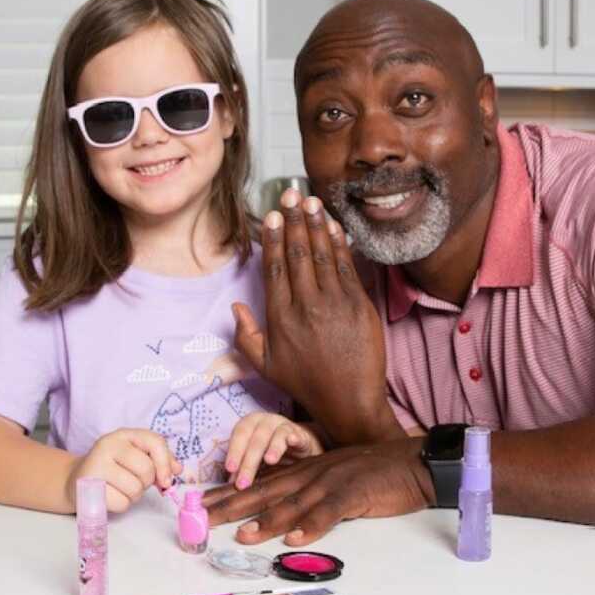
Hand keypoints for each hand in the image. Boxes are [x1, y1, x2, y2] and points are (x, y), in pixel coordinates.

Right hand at [65, 428, 181, 513]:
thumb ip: (159, 459)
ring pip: (135, 489)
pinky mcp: (88, 488)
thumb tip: (178, 469)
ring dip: (134, 495)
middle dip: (147, 482)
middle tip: (136, 481)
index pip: (155, 442)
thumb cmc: (113, 467)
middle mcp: (108, 445)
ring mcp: (96, 465)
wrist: (76, 480)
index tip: (167, 480)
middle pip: (146, 469)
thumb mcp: (136, 455)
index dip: (166, 463)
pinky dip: (122, 504)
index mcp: (124, 434)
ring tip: (122, 488)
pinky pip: (122, 503)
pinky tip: (111, 496)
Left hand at [203, 437, 434, 545]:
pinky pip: (330, 512)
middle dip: (233, 505)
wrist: (412, 462)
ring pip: (294, 503)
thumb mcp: (335, 476)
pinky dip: (313, 525)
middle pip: (266, 491)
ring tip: (243, 534)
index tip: (203, 503)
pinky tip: (296, 540)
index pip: (261, 483)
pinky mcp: (354, 493)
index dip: (231, 493)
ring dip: (268, 520)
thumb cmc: (375, 472)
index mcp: (306, 471)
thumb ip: (310, 492)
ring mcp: (332, 482)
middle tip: (204, 518)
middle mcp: (312, 474)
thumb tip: (285, 517)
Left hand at [225, 413, 323, 489]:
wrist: (296, 446)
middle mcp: (267, 421)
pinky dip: (294, 438)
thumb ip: (242, 468)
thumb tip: (230, 485)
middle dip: (249, 461)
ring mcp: (285, 426)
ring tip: (269, 461)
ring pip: (278, 435)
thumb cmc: (268, 450)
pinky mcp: (301, 434)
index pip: (240, 434)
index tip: (230, 469)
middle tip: (244, 483)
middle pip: (257, 439)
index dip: (234, 450)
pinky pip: (297, 435)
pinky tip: (292, 441)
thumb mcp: (253, 458)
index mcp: (250, 423)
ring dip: (273, 447)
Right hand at [232, 189, 402, 444]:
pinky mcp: (358, 304)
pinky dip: (340, 244)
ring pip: (323, 254)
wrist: (350, 400)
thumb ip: (246, 335)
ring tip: (311, 201)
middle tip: (291, 194)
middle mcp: (305, 305)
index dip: (274, 238)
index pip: (275, 267)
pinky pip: (347, 266)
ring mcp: (335, 302)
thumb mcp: (265, 365)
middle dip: (294, 220)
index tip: (272, 215)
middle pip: (299, 253)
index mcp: (280, 317)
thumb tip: (235, 306)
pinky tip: (334, 226)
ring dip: (317, 224)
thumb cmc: (306, 383)